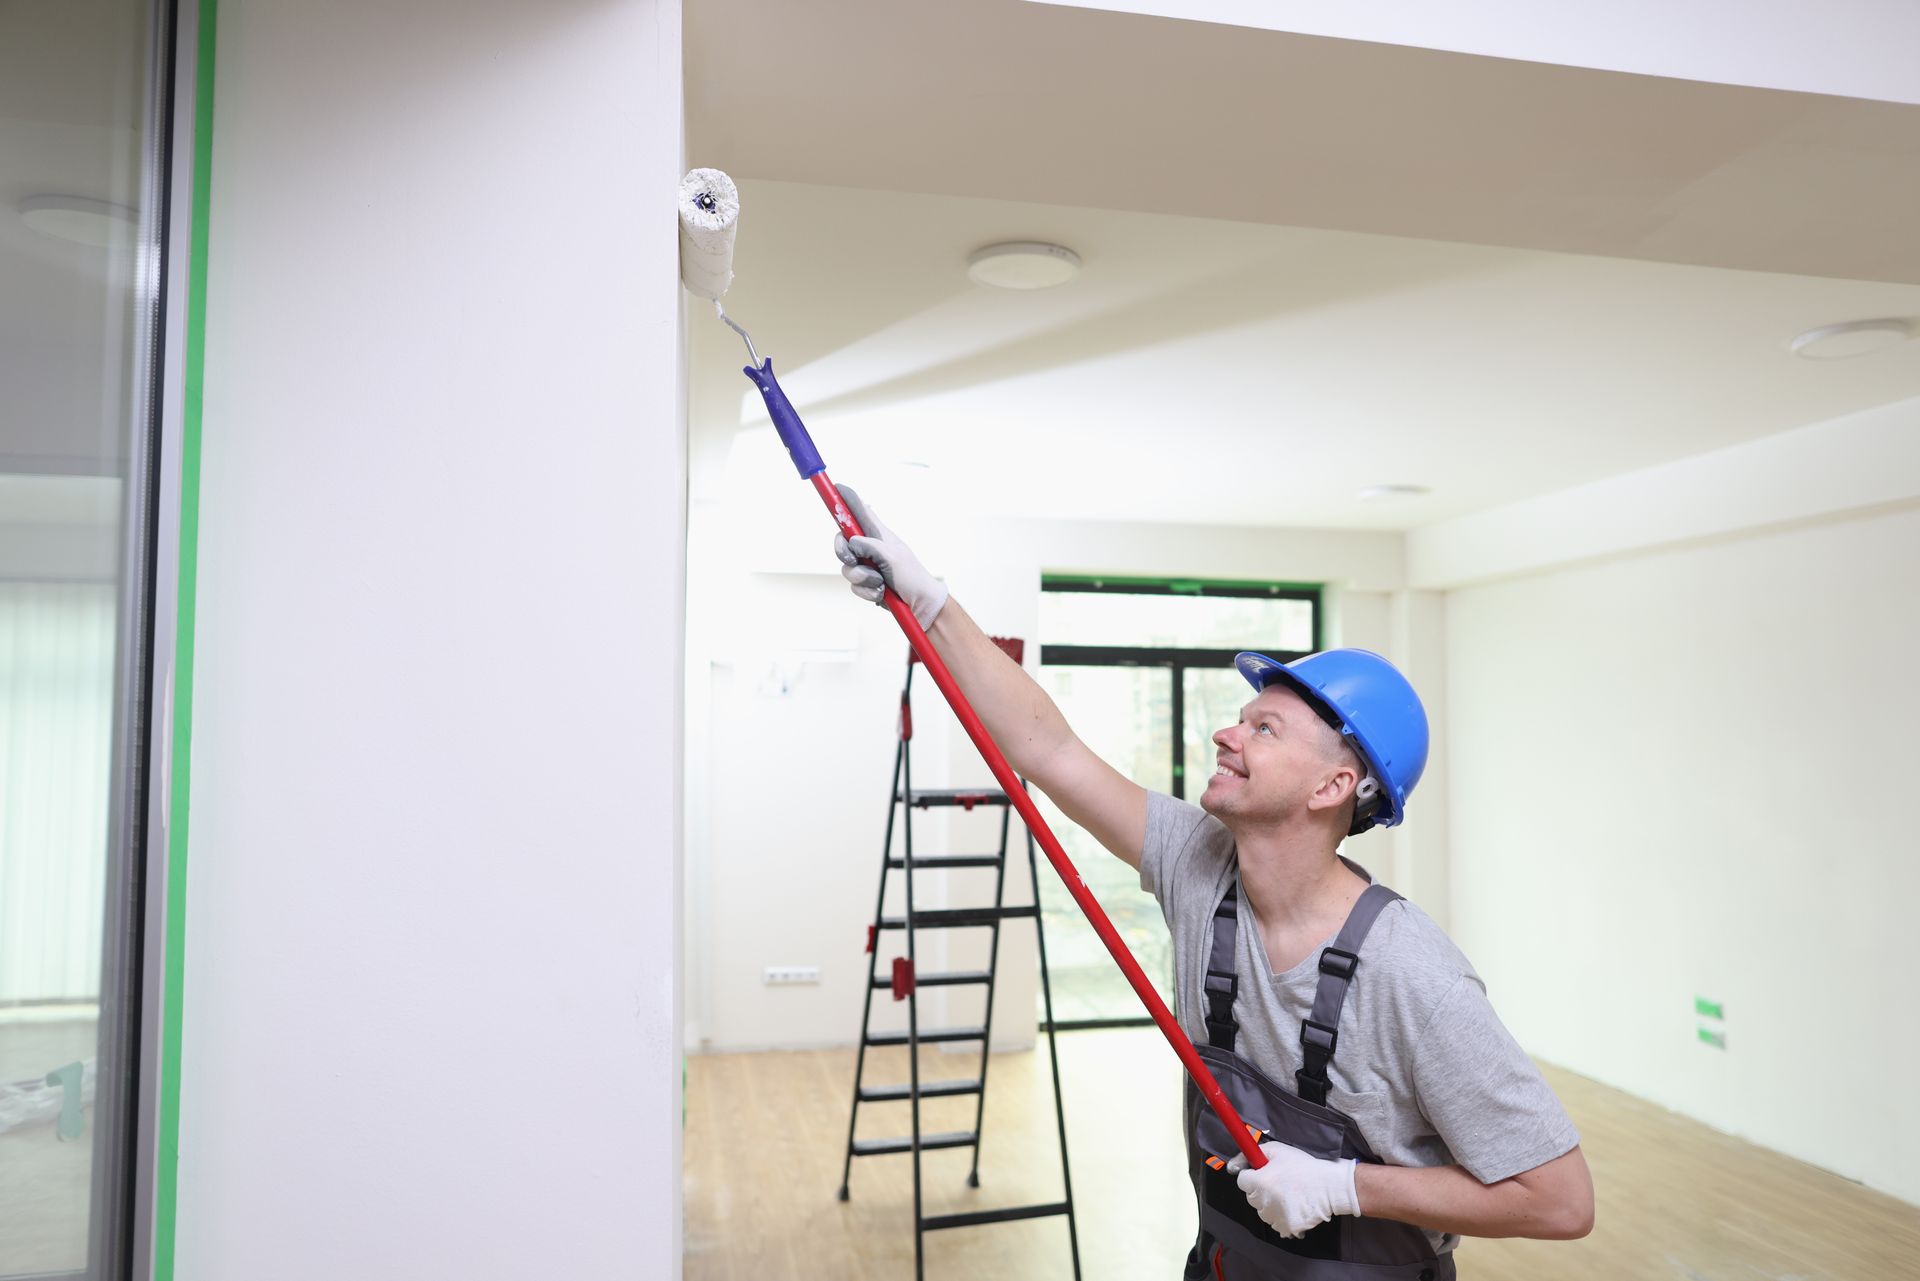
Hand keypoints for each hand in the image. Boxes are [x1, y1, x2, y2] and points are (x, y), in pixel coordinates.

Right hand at [832, 486, 949, 629]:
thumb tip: (852, 542)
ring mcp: (868, 565)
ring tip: (880, 583)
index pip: (861, 511)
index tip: (836, 489)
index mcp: (880, 535)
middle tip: (851, 559)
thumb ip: (870, 546)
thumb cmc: (912, 577)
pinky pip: (854, 586)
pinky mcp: (867, 583)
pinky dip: (867, 591)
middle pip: (843, 541)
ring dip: (863, 578)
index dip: (848, 499)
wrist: (920, 605)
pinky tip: (881, 593)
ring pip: (847, 568)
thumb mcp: (893, 557)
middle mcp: (872, 547)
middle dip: (843, 552)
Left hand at [1227, 1142, 1360, 1238]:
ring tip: (1288, 1196)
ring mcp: (1276, 1216)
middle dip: (1261, 1191)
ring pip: (1264, 1213)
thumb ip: (1251, 1153)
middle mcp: (1264, 1202)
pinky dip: (1283, 1219)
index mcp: (1259, 1182)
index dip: (1252, 1175)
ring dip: (1271, 1206)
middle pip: (1251, 1198)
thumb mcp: (1277, 1150)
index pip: (1242, 1181)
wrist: (1329, 1185)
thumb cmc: (1303, 1166)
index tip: (1263, 1174)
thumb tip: (1233, 1165)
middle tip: (1279, 1183)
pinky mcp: (1287, 1227)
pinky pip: (1278, 1225)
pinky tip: (1294, 1207)